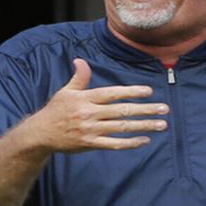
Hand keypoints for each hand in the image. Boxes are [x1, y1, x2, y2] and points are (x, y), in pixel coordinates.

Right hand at [20, 58, 167, 152]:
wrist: (41, 133)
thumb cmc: (56, 110)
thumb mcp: (65, 91)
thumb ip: (79, 78)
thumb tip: (81, 61)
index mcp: (86, 98)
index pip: (113, 93)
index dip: (131, 92)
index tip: (149, 91)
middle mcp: (90, 113)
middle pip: (122, 110)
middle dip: (146, 110)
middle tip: (164, 109)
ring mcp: (91, 130)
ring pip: (122, 127)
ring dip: (144, 126)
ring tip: (161, 124)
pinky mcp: (90, 144)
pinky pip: (114, 144)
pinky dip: (131, 143)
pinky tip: (145, 140)